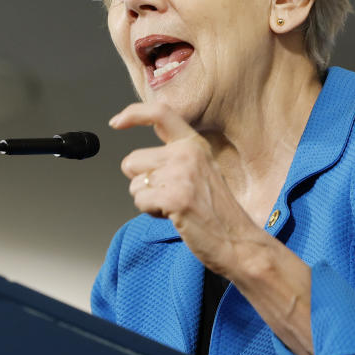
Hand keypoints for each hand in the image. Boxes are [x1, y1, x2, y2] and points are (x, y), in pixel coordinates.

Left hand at [110, 100, 314, 354]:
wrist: (238, 241)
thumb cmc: (217, 212)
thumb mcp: (200, 171)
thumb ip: (173, 159)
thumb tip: (135, 162)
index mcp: (194, 144)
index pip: (160, 113)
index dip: (133, 114)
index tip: (116, 123)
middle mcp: (187, 153)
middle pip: (132, 161)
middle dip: (142, 182)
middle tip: (171, 195)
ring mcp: (181, 174)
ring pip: (135, 184)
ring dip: (149, 200)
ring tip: (176, 207)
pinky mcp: (175, 197)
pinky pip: (140, 201)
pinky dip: (151, 212)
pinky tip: (175, 215)